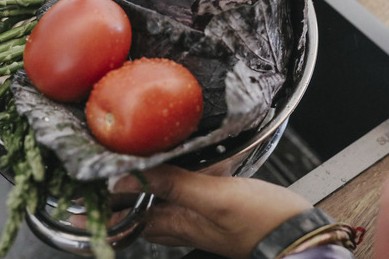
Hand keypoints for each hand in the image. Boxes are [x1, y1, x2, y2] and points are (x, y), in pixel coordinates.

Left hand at [113, 165, 311, 258]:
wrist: (303, 235)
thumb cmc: (263, 222)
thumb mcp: (214, 199)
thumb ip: (173, 186)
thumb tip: (128, 177)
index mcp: (178, 223)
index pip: (129, 216)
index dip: (106, 203)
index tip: (85, 188)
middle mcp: (186, 221)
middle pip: (145, 207)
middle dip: (125, 190)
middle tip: (109, 167)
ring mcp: (204, 214)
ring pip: (169, 196)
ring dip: (155, 178)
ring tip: (142, 157)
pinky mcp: (223, 204)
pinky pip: (195, 188)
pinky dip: (188, 171)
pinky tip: (195, 154)